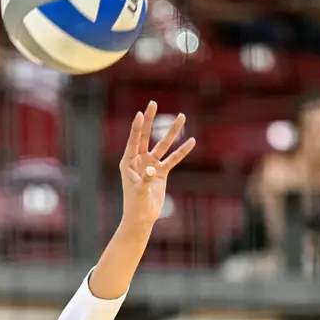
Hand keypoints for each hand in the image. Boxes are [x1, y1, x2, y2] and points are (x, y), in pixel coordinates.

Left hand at [118, 100, 193, 228]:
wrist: (142, 217)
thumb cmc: (135, 205)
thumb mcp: (139, 192)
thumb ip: (144, 180)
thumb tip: (152, 170)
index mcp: (129, 161)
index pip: (134, 139)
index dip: (137, 126)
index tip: (141, 112)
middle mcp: (139, 159)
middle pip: (146, 135)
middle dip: (151, 119)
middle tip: (153, 103)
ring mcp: (151, 164)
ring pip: (163, 145)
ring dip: (172, 132)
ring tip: (182, 117)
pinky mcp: (161, 172)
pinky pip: (173, 159)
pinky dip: (182, 151)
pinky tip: (191, 141)